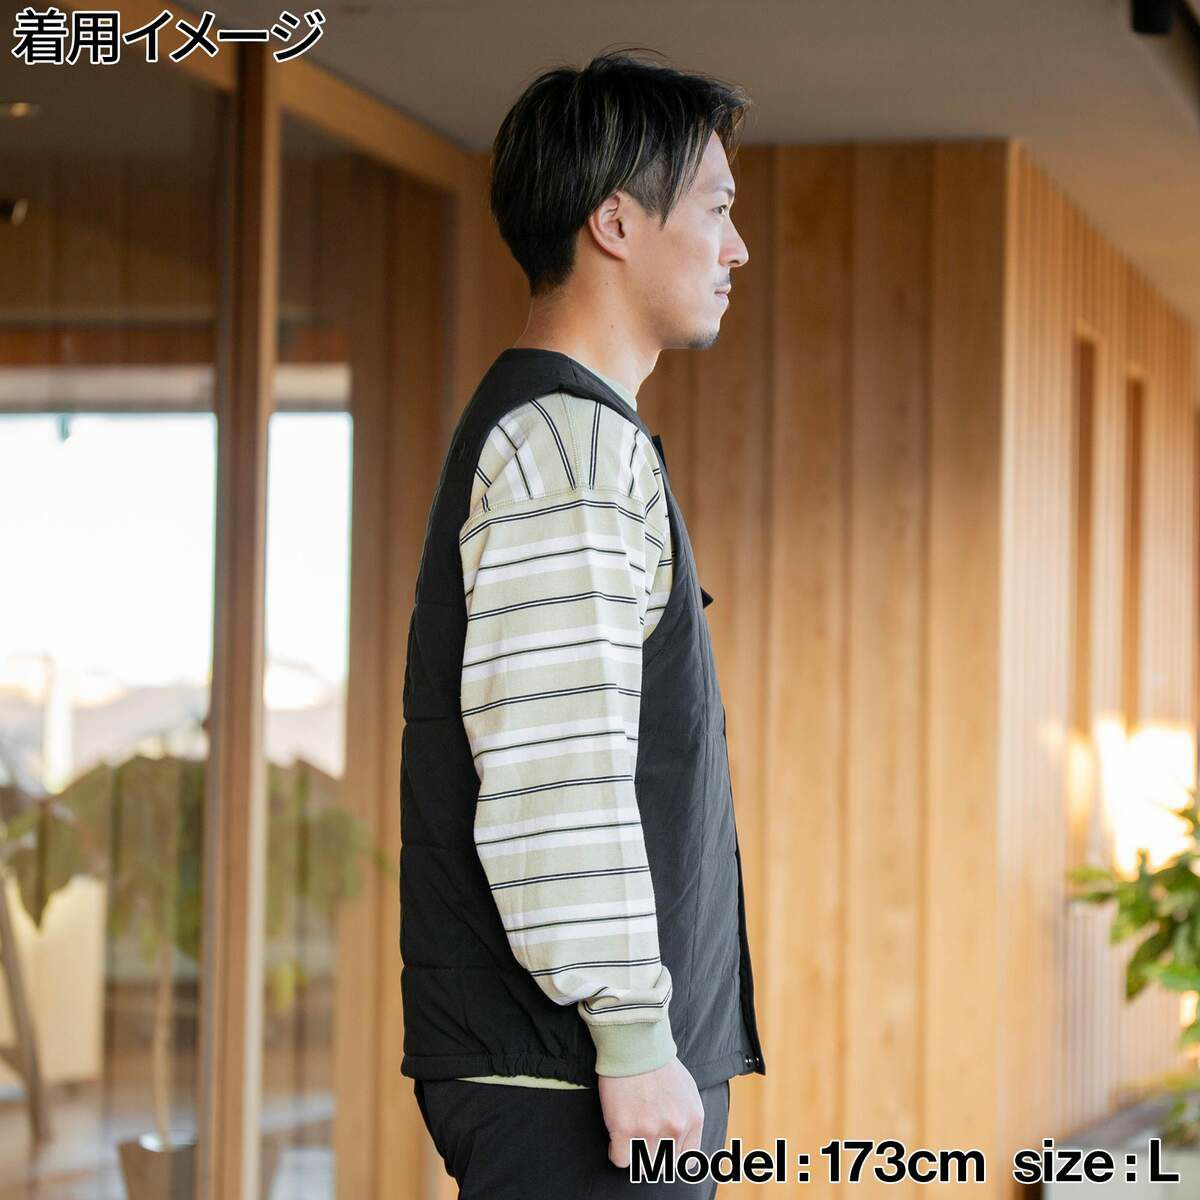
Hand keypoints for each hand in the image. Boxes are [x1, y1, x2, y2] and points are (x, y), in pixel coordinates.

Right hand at [599, 1055, 703, 1169]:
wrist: (635, 1043)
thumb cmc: (658, 1062)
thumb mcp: (687, 1089)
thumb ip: (687, 1117)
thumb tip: (681, 1138)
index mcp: (693, 1118)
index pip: (687, 1161)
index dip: (671, 1157)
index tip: (661, 1150)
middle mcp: (676, 1128)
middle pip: (664, 1164)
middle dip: (652, 1154)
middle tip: (641, 1139)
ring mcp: (651, 1131)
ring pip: (642, 1165)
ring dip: (633, 1152)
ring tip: (628, 1135)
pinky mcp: (625, 1130)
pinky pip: (620, 1160)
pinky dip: (616, 1151)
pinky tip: (615, 1137)